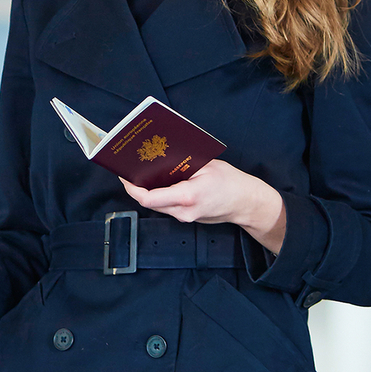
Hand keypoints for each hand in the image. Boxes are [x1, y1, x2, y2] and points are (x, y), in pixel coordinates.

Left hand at [122, 159, 285, 253]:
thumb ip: (183, 162)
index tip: (125, 175)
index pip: (148, 198)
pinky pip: (167, 207)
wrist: (246, 203)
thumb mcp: (206, 165)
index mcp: (186, 197)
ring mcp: (185, 217)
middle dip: (137, 187)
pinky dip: (159, 195)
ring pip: (157, 205)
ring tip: (143, 174)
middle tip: (130, 170)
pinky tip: (159, 182)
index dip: (132, 188)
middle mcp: (183, 211)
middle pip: (149, 202)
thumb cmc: (230, 182)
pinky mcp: (187, 217)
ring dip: (147, 191)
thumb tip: (161, 154)